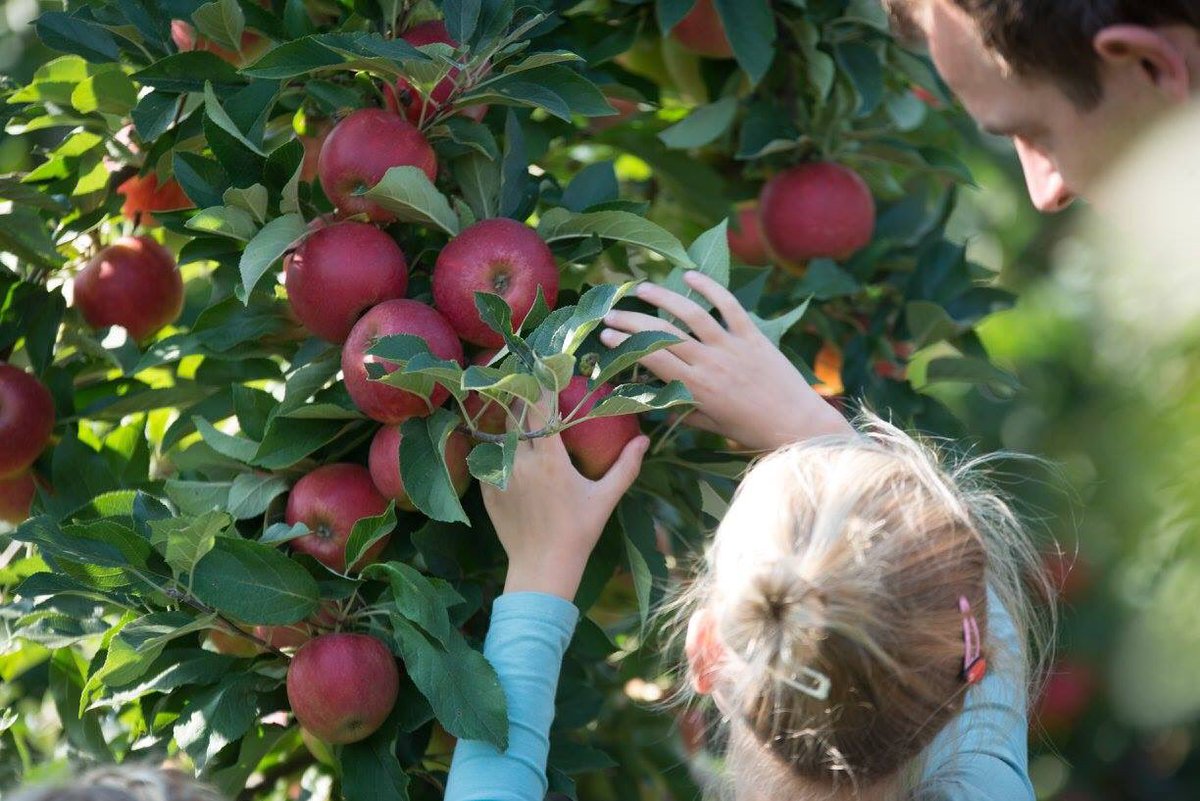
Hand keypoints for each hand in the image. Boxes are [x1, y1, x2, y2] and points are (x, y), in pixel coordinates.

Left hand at [482, 396, 648, 599]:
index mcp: (549, 460)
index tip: (547, 369)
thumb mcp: (605, 499)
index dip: (541, 384)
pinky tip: (505, 441)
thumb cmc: (578, 532)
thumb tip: (644, 440)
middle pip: (515, 414)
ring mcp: (499, 476)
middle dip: (523, 396)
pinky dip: (496, 446)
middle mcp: (520, 462)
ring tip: (519, 409)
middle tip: (533, 385)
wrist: (542, 567)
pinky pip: (487, 457)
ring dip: (509, 420)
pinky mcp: (487, 489)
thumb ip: (625, 467)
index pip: (540, 407)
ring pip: (498, 433)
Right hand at [599, 271, 853, 451]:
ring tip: (642, 289)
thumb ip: (683, 410)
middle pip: (661, 333)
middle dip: (631, 320)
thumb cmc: (753, 430)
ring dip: (662, 297)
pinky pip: (728, 305)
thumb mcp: (711, 425)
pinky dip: (709, 287)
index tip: (606, 335)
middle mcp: (709, 363)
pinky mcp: (753, 335)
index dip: (624, 343)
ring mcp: (731, 346)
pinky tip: (690, 275)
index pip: (651, 358)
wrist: (797, 425)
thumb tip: (657, 402)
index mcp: (695, 388)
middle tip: (611, 313)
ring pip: (690, 313)